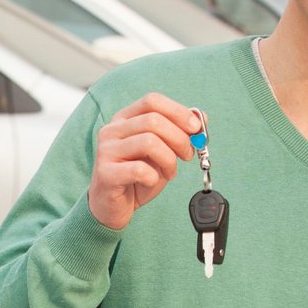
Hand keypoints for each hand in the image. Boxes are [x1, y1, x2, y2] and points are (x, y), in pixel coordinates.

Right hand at [87, 94, 200, 229]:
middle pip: (153, 121)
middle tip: (187, 155)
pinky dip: (154, 177)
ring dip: (169, 160)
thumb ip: (177, 133)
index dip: (178, 112)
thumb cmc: (137, 177)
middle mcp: (112, 130)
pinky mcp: (106, 173)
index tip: (196, 128)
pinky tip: (152, 181)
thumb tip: (201, 118)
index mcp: (125, 119)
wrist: (113, 207)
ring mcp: (106, 151)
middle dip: (179, 138)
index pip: (152, 101)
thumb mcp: (161, 151)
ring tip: (170, 172)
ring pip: (149, 142)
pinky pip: (139, 169)